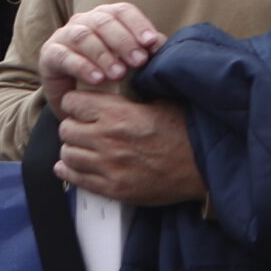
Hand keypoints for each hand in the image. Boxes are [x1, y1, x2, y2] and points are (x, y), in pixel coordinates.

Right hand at [39, 1, 165, 114]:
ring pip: (84, 37)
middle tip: (139, 62)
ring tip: (119, 74)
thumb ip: (144, 51)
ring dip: (104, 55)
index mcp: (106, 17)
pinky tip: (97, 80)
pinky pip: (64, 56)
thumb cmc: (107, 75)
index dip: (138, 24)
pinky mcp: (49, 54)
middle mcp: (84, 20)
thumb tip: (161, 46)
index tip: (152, 43)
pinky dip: (82, 67)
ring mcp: (64, 35)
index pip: (123, 11)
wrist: (76, 99)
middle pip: (104, 22)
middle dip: (124, 42)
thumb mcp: (128, 63)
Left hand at [53, 88, 206, 205]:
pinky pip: (76, 178)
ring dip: (74, 148)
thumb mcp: (163, 101)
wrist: (205, 167)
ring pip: (67, 154)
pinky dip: (71, 170)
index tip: (82, 106)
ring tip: (86, 146)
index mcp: (119, 114)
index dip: (77, 102)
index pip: (73, 103)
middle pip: (66, 129)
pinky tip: (77, 164)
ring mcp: (109, 167)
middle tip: (85, 126)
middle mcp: (109, 140)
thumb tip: (120, 81)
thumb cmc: (188, 132)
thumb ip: (135, 93)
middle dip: (74, 125)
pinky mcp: (113, 189)